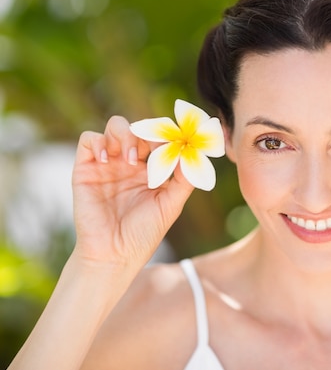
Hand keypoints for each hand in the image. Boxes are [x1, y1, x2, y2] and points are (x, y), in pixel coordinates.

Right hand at [71, 116, 193, 268]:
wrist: (114, 255)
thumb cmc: (143, 234)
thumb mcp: (171, 205)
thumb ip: (185, 179)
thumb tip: (194, 153)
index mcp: (150, 170)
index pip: (160, 140)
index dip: (169, 136)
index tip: (178, 142)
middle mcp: (128, 163)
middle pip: (139, 128)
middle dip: (150, 132)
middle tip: (156, 147)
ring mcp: (107, 164)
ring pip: (115, 127)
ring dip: (127, 134)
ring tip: (133, 159)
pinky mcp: (85, 169)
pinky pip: (89, 140)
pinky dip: (99, 142)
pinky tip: (109, 160)